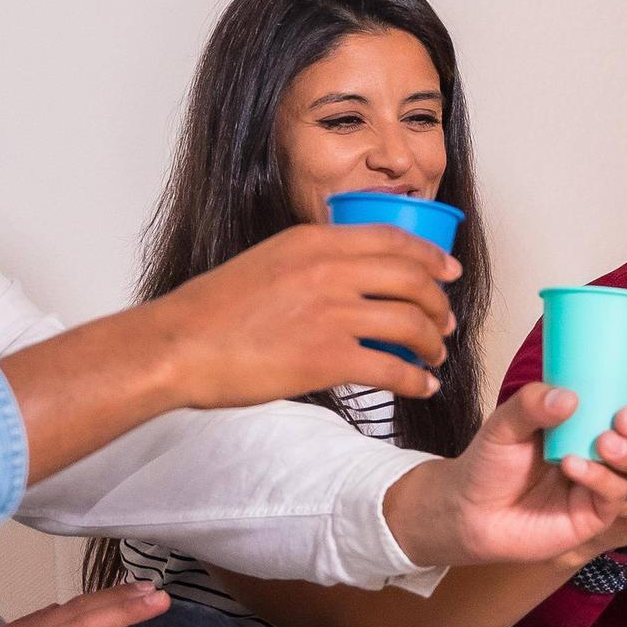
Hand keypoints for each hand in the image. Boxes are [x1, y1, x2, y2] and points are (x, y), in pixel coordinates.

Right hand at [138, 224, 457, 411]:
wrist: (179, 346)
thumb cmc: (212, 312)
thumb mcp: (267, 262)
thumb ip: (309, 261)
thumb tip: (345, 274)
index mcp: (314, 242)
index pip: (392, 239)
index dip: (430, 257)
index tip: (447, 271)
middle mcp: (330, 271)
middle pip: (412, 280)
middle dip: (439, 303)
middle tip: (446, 321)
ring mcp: (332, 314)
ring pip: (411, 323)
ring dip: (433, 342)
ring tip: (435, 355)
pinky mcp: (328, 358)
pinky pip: (393, 368)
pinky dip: (416, 379)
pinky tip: (421, 387)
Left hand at [386, 368, 626, 570]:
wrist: (468, 510)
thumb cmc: (491, 461)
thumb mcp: (506, 422)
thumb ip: (533, 404)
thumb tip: (569, 396)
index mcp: (600, 416)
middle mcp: (614, 448)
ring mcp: (610, 483)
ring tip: (606, 441)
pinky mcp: (597, 516)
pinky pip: (617, 496)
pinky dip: (600, 478)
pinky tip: (575, 466)